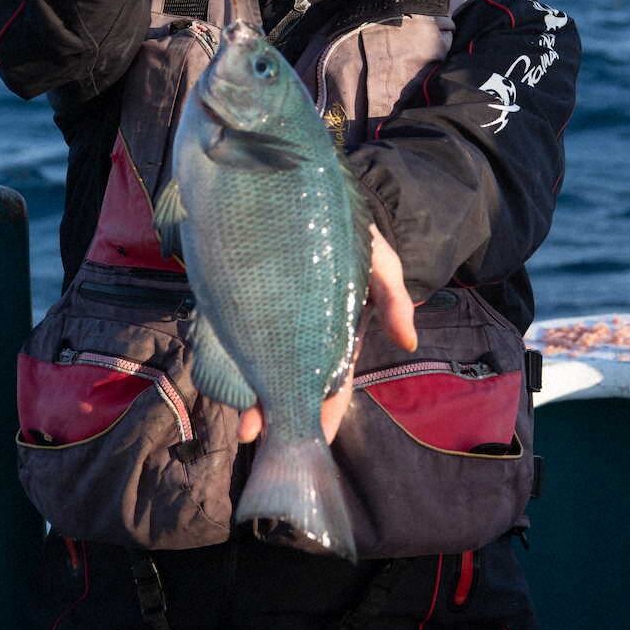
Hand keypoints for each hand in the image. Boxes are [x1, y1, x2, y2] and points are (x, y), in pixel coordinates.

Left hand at [237, 224, 417, 444]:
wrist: (305, 189)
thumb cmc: (351, 233)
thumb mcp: (382, 262)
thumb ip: (394, 298)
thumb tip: (407, 342)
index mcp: (336, 334)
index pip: (333, 383)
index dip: (325, 413)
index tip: (314, 440)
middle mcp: (300, 335)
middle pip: (290, 384)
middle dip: (278, 413)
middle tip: (258, 437)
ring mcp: (268, 320)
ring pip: (258, 369)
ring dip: (250, 397)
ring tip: (241, 422)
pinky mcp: (237, 301)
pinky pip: (229, 338)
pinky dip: (225, 362)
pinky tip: (221, 382)